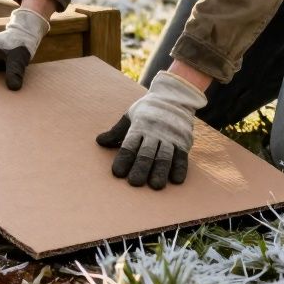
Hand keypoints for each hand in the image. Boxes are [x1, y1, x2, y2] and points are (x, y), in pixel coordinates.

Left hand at [95, 71, 207, 188]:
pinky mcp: (183, 141)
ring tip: (155, 186)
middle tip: (134, 182)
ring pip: (165, 156)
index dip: (123, 158)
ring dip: (160, 171)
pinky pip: (182, 156)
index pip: (129, 144)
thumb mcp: (130, 115)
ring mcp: (170, 137)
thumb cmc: (148, 109)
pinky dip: (180, 168)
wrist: (174, 96)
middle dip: (141, 167)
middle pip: (147, 152)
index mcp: (139, 126)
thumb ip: (116, 131)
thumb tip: (99, 141)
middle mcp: (155, 132)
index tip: (117, 173)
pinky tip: (176, 180)